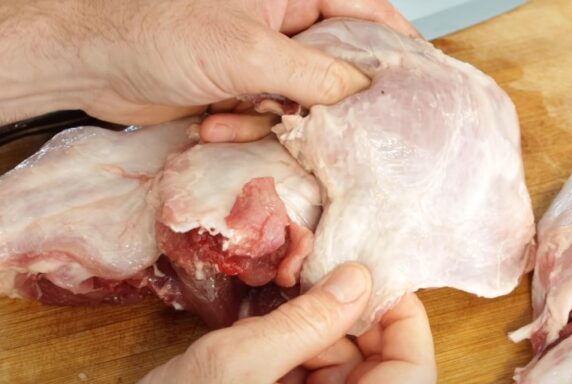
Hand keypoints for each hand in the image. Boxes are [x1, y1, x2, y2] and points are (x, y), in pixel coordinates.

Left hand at [0, 0, 416, 125]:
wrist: (94, 65)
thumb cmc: (158, 33)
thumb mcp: (249, 53)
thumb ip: (314, 75)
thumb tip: (361, 94)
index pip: (363, 9)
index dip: (394, 41)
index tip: (419, 75)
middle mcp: (282, 20)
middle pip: (337, 60)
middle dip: (332, 97)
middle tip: (340, 126)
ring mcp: (262, 55)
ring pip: (303, 96)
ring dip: (276, 117)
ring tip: (242, 115)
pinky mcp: (242, 86)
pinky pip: (268, 114)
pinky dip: (246, 125)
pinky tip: (215, 121)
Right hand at [70, 263, 436, 383]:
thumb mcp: (231, 363)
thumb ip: (305, 319)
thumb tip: (359, 280)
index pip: (413, 373)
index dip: (404, 317)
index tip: (376, 277)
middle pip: (377, 376)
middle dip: (344, 327)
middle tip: (300, 293)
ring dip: (312, 346)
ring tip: (259, 336)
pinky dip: (296, 370)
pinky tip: (256, 361)